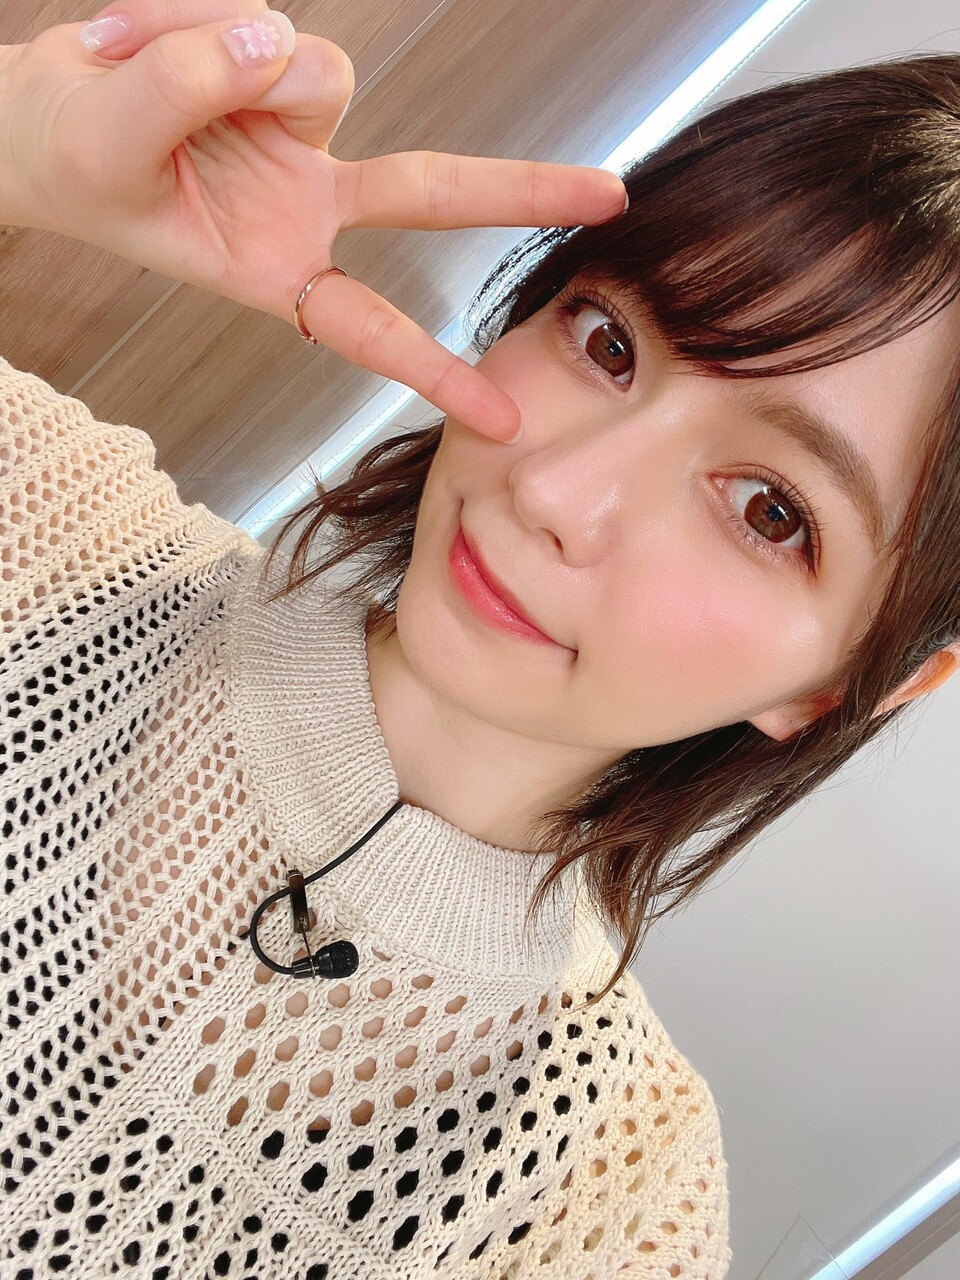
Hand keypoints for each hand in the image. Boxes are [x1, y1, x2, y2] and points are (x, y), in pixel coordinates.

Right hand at [0, 1, 626, 440]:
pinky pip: (277, 29)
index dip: (432, 371)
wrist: (37, 120)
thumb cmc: (70, 161)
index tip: (501, 418)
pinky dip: (212, 23)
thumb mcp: (108, 142)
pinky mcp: (282, 73)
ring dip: (223, 56)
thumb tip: (281, 41)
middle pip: (430, 192)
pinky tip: (152, 41)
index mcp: (270, 270)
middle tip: (614, 194)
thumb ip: (191, 86)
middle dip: (519, 190)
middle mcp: (306, 208)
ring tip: (135, 67)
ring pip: (316, 71)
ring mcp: (302, 139)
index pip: (367, 326)